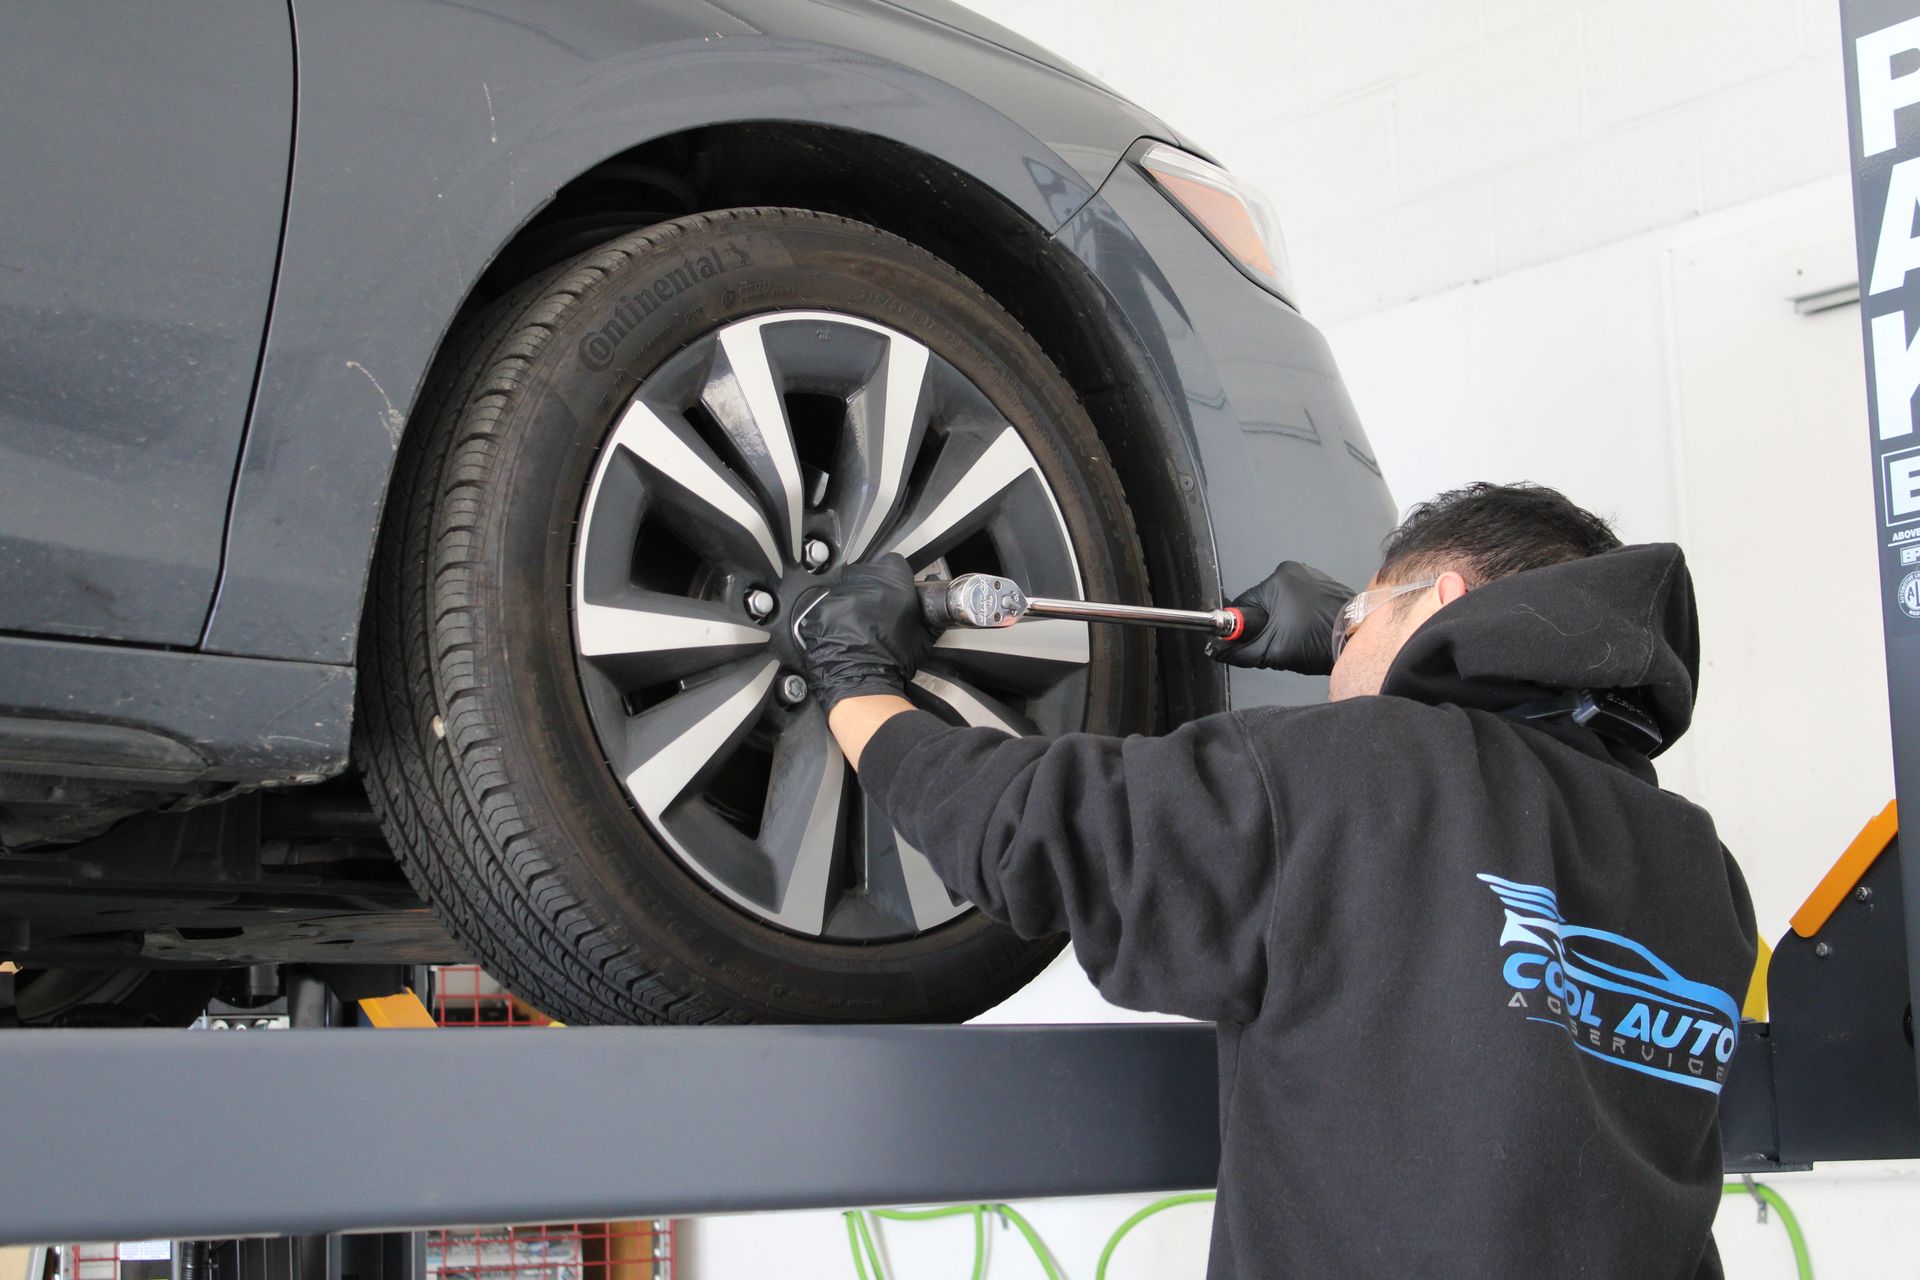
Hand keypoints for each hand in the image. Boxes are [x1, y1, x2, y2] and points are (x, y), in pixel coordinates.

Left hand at [792, 553, 932, 710]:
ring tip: (861, 625)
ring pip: (847, 589)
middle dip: (872, 587)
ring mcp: (838, 596)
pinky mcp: (820, 610)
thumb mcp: (924, 634)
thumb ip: (927, 608)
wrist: (864, 683)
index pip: (894, 563)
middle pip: (868, 573)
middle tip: (878, 610)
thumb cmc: (894, 662)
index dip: (895, 575)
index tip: (894, 586)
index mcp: (892, 584)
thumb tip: (929, 596)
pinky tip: (846, 632)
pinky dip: (835, 615)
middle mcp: (863, 584)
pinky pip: (828, 606)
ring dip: (853, 601)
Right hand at [1206, 561, 1353, 674]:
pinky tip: (1308, 630)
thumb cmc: (1321, 640)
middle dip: (1267, 626)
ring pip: (1279, 605)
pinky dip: (1298, 618)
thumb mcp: (1273, 651)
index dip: (1246, 628)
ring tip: (1299, 637)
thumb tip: (1218, 650)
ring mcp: (1310, 576)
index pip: (1244, 605)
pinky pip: (1297, 602)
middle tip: (1281, 642)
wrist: (1358, 639)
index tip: (1255, 641)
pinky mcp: (1321, 584)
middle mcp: (1293, 571)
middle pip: (1262, 605)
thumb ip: (1240, 651)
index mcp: (1278, 580)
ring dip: (1283, 622)